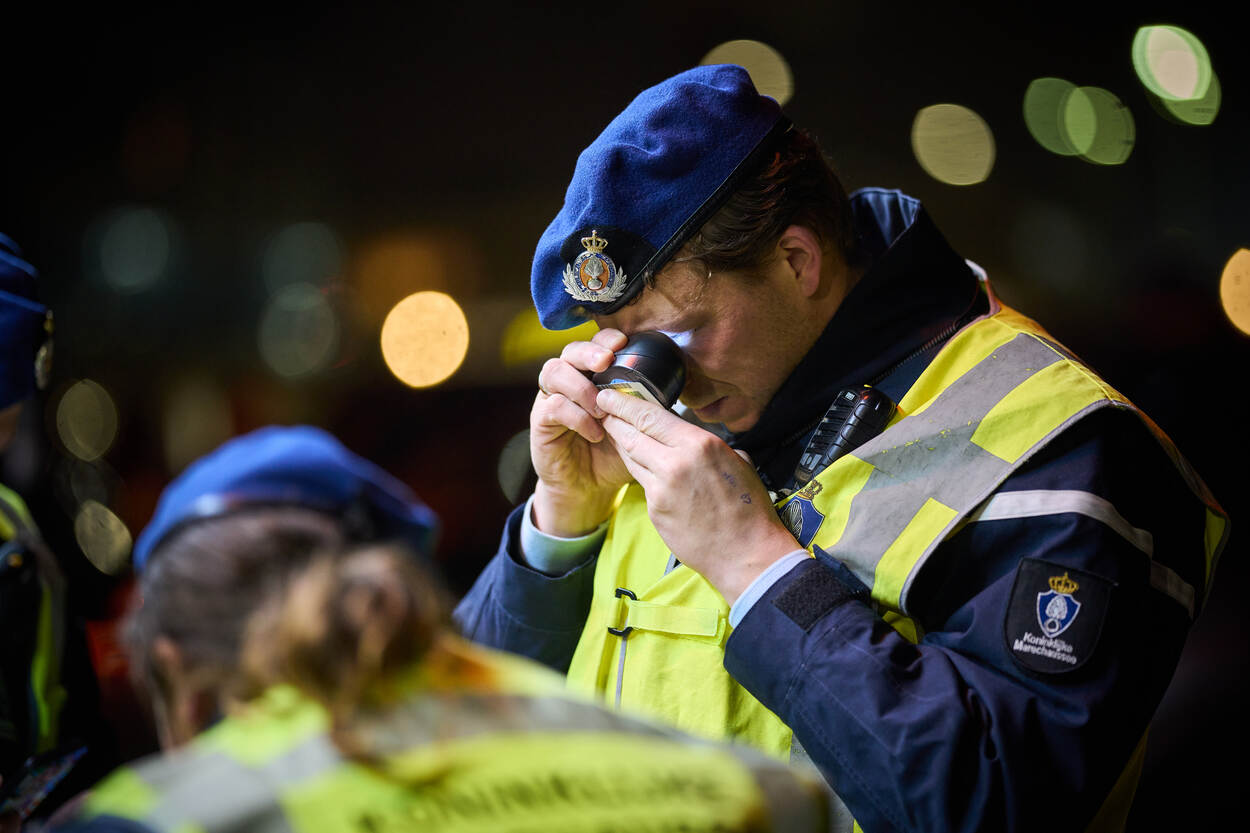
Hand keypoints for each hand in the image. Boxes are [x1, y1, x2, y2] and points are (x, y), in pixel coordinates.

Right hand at [530, 328, 633, 536]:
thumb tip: (670, 386)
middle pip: (570, 350)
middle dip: (589, 352)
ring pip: (554, 371)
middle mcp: (568, 381)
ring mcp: (551, 398)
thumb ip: (644, 406)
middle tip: (606, 362)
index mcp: (591, 375)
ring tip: (602, 409)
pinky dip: (576, 416)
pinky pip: (553, 406)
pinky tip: (595, 432)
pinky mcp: (540, 421)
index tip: (624, 343)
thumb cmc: (613, 454)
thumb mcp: (635, 428)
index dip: (606, 338)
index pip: (595, 345)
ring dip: (581, 386)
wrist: (589, 488)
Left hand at [597, 388, 800, 602]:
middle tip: (601, 407)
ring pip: (632, 457)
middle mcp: (676, 462)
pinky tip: (635, 464)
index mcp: (700, 444)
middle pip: (632, 433)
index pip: (650, 416)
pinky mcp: (655, 510)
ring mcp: (662, 488)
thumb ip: (712, 447)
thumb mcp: (738, 463)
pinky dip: (637, 470)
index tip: (609, 395)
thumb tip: (698, 441)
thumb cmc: (749, 510)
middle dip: (613, 418)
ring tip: (613, 430)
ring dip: (621, 443)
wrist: (747, 554)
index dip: (623, 403)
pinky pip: (641, 482)